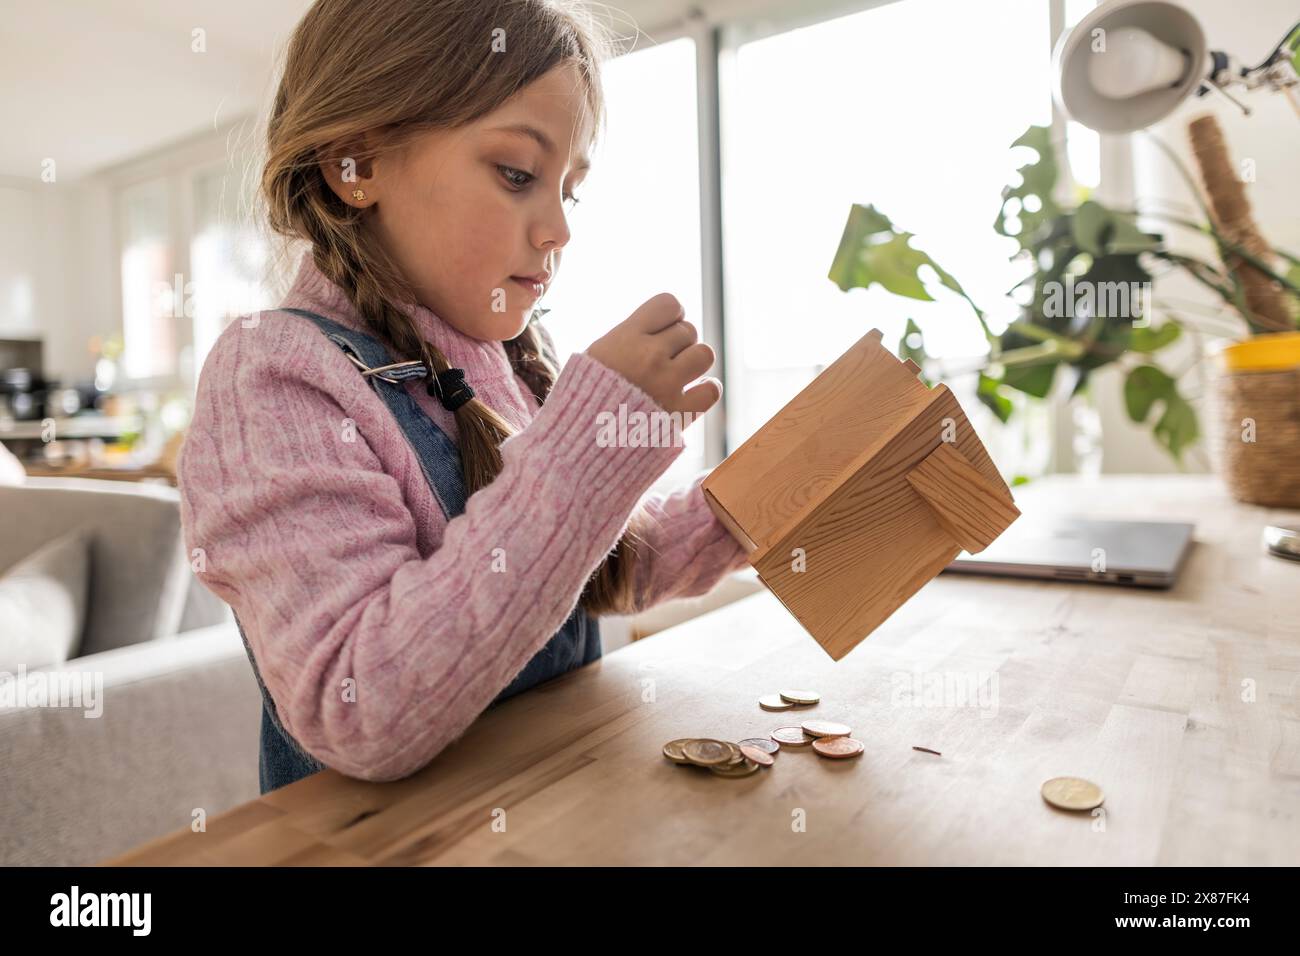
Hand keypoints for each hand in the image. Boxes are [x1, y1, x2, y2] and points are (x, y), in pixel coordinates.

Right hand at [585, 293, 720, 418]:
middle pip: (687, 330)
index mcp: (626, 337)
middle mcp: (649, 356)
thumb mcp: (597, 353)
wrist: (578, 440)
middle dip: (679, 343)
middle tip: (665, 359)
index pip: (669, 304)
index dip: (673, 315)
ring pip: (704, 354)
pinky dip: (708, 389)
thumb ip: (629, 335)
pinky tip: (696, 391)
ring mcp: (666, 384)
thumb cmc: (585, 396)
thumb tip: (660, 322)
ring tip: (681, 372)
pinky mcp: (678, 413)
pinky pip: (711, 391)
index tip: (666, 327)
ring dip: (695, 361)